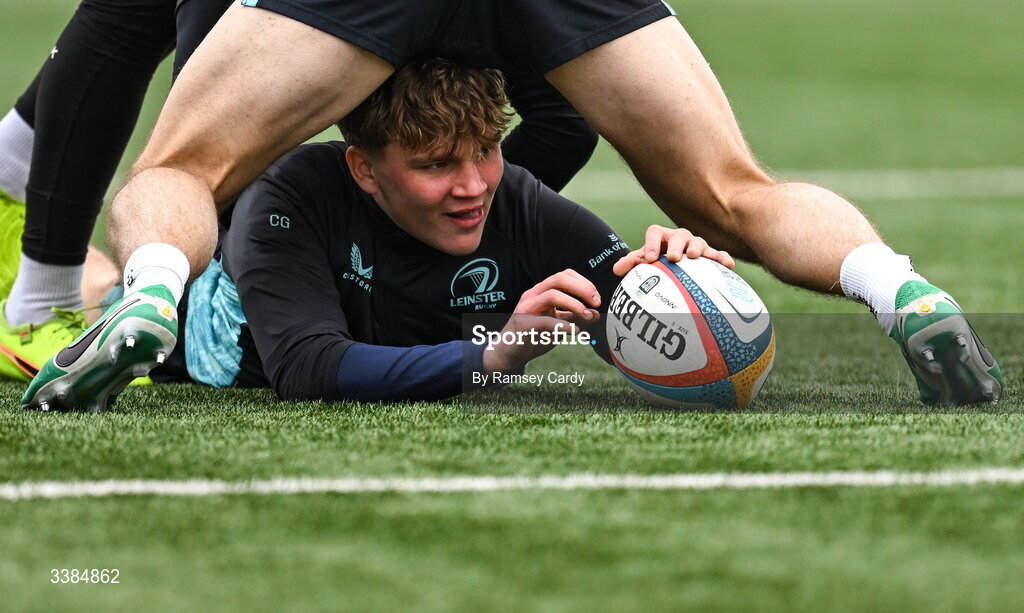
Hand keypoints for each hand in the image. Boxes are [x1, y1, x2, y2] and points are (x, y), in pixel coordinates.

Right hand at [482, 269, 599, 374]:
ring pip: (552, 295)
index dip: (584, 283)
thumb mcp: (558, 325)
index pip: (565, 276)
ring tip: (586, 315)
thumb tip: (596, 314)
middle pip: (559, 279)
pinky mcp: (522, 324)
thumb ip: (575, 318)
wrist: (509, 353)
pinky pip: (545, 321)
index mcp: (542, 291)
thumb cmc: (534, 336)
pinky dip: (562, 325)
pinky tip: (575, 331)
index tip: (596, 298)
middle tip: (596, 301)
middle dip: (582, 288)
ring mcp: (526, 308)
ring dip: (573, 303)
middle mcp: (533, 295)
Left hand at [612, 224, 734, 275]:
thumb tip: (616, 269)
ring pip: (698, 242)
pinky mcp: (711, 255)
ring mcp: (697, 245)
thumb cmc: (659, 262)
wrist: (677, 264)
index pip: (655, 232)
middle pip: (678, 236)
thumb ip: (632, 263)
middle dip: (675, 245)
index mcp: (662, 237)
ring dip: (697, 248)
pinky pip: (718, 255)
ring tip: (694, 257)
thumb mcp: (645, 261)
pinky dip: (722, 258)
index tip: (649, 259)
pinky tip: (728, 265)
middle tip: (672, 257)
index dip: (651, 244)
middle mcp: (680, 238)